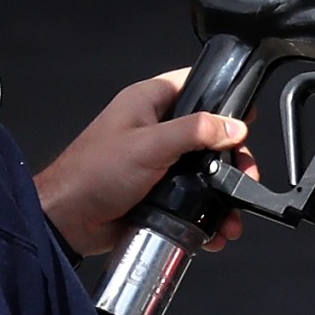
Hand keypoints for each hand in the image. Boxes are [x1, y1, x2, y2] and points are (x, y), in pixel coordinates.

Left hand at [35, 69, 253, 257]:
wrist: (68, 221)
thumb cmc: (91, 174)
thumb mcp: (149, 145)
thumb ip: (194, 131)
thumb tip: (232, 125)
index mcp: (148, 104)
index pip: (194, 86)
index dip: (223, 96)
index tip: (246, 116)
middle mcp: (155, 130)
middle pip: (209, 134)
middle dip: (232, 158)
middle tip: (245, 174)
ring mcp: (158, 163)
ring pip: (204, 171)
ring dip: (223, 193)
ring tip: (232, 214)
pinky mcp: (159, 193)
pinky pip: (192, 199)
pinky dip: (207, 215)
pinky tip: (215, 229)